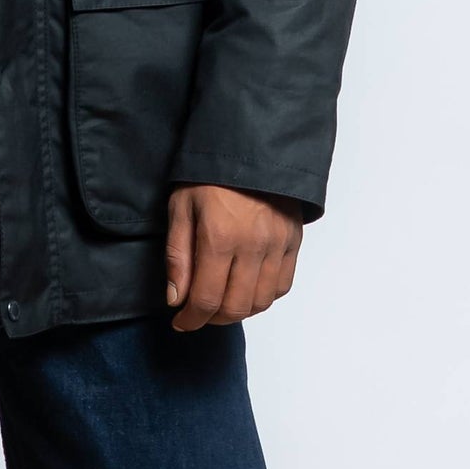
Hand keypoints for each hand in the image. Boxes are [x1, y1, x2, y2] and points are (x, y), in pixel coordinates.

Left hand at [164, 185, 302, 329]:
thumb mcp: (181, 208)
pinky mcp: (293, 241)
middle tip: (199, 313)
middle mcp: (252, 246)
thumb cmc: (210, 175)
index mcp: (219, 237)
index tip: (181, 322)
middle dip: (212, 319)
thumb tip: (176, 299)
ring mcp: (277, 245)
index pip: (206, 299)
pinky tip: (247, 289)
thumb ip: (178, 256)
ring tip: (222, 302)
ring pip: (261, 301)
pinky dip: (264, 296)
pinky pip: (282, 285)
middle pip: (235, 307)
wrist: (251, 147)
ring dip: (239, 310)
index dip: (191, 319)